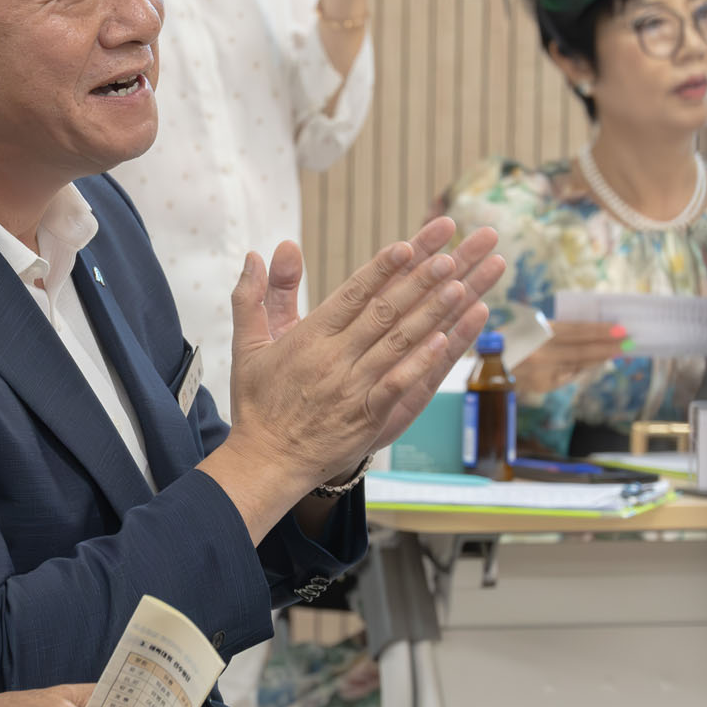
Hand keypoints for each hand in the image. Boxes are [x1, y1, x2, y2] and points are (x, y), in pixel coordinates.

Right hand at [217, 219, 503, 502]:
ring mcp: (352, 387)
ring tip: (459, 287)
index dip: (381, 269)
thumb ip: (252, 298)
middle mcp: (333, 358)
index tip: (407, 246)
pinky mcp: (366, 416)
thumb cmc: (257, 403)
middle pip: (382, 312)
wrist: (265, 460)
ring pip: (397, 343)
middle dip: (418, 281)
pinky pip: (397, 384)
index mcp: (308, 337)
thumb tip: (255, 254)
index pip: (351, 294)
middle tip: (449, 255)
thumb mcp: (247, 345)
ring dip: (430, 313)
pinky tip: (444, 341)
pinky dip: (421, 362)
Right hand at [512, 320, 625, 395]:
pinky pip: (570, 375)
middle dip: (607, 345)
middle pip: (582, 348)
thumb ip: (556, 331)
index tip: (619, 328)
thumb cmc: (509, 342)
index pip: (576, 331)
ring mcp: (543, 371)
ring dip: (600, 357)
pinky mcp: (544, 385)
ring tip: (618, 351)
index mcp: (537, 333)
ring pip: (579, 364)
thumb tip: (588, 334)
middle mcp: (542, 352)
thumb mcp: (528, 328)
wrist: (487, 367)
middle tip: (628, 341)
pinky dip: (584, 368)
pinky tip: (596, 363)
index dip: (599, 330)